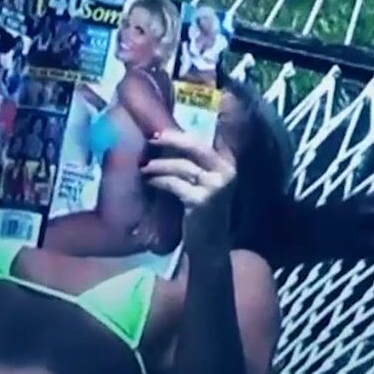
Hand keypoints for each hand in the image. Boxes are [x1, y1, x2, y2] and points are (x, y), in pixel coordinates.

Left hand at [141, 130, 235, 250]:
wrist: (210, 247)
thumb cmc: (204, 214)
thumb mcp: (207, 185)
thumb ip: (197, 165)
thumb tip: (171, 141)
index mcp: (229, 165)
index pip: (209, 141)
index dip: (188, 133)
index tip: (164, 127)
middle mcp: (226, 172)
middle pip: (196, 147)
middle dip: (172, 140)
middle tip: (153, 138)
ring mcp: (215, 186)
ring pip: (182, 166)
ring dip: (159, 165)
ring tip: (144, 167)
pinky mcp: (201, 200)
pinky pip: (174, 184)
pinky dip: (159, 181)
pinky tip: (149, 181)